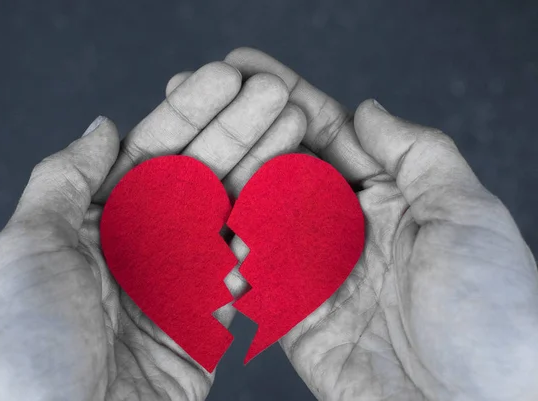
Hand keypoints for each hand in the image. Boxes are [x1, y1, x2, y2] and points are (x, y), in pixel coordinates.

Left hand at [0, 62, 306, 400]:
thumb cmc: (25, 349)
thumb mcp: (28, 249)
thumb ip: (63, 181)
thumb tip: (102, 127)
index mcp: (94, 223)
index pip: (150, 153)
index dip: (190, 112)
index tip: (229, 78)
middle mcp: (138, 248)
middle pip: (199, 177)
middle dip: (240, 131)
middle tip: (281, 95)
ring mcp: (176, 285)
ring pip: (228, 216)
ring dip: (263, 172)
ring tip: (299, 131)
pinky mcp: (205, 326)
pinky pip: (244, 273)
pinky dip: (270, 236)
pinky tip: (296, 197)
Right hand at [214, 48, 536, 400]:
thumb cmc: (492, 314)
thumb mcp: (466, 214)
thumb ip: (416, 155)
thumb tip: (366, 108)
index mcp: (391, 200)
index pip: (328, 136)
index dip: (285, 98)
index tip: (241, 67)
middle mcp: (349, 232)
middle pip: (284, 172)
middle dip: (240, 134)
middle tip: (193, 98)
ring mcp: (320, 275)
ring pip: (259, 221)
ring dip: (224, 188)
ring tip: (181, 154)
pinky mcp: (299, 320)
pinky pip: (253, 279)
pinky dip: (224, 254)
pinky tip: (193, 224)